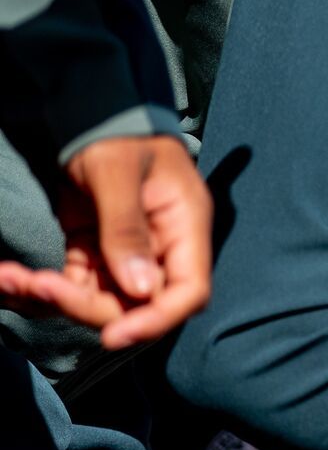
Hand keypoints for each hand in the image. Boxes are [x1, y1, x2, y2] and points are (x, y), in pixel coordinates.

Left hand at [0, 134, 210, 347]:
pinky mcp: (94, 252)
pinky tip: (7, 276)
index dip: (156, 320)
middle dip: (84, 305)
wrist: (92, 114)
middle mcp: (162, 248)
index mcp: (186, 228)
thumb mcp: (118, 174)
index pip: (188, 292)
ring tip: (8, 278)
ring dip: (51, 298)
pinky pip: (71, 284)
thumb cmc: (116, 134)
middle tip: (36, 285)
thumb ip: (128, 229)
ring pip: (97, 299)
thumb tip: (140, 289)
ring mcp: (127, 254)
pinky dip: (38, 287)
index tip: (114, 335)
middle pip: (135, 304)